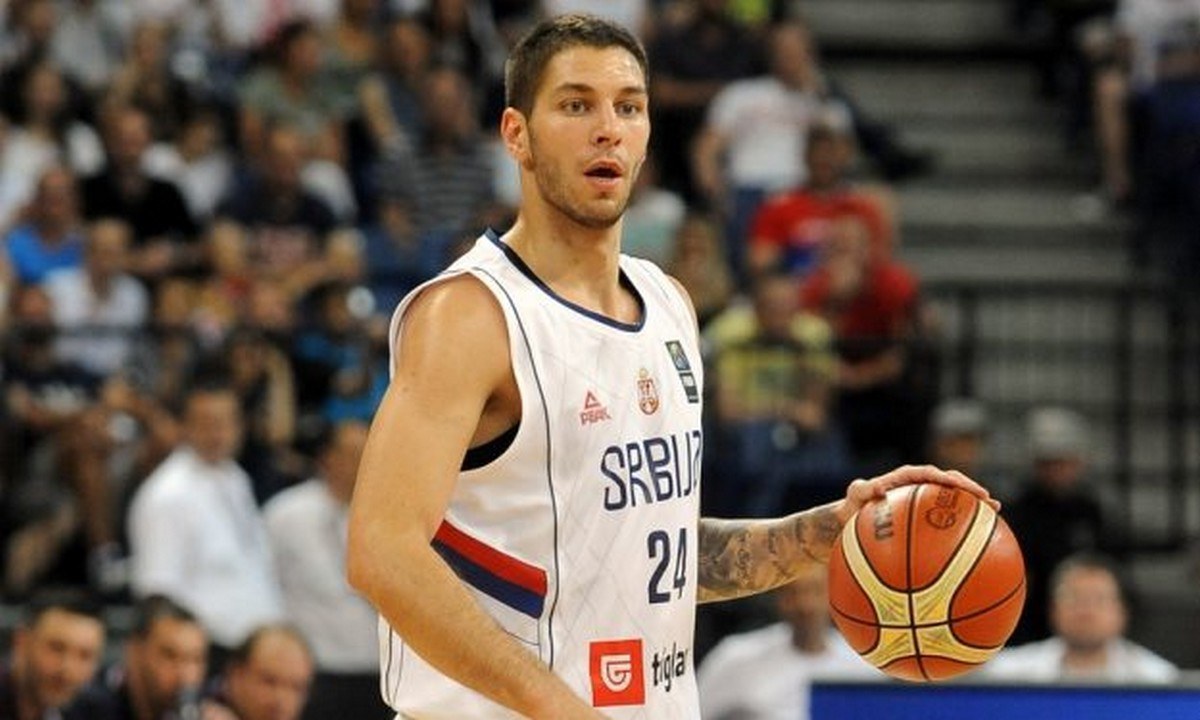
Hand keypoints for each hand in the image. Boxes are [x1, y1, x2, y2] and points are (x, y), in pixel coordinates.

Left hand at [834, 465, 997, 525]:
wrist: (853, 518)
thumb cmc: (853, 505)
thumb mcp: (855, 494)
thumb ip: (862, 489)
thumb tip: (875, 487)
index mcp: (906, 477)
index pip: (931, 474)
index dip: (948, 478)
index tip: (962, 485)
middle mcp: (920, 485)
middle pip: (951, 483)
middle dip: (971, 489)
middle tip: (989, 500)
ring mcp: (926, 500)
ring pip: (954, 499)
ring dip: (975, 505)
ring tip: (996, 513)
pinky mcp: (927, 515)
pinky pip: (947, 519)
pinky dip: (963, 524)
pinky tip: (979, 540)